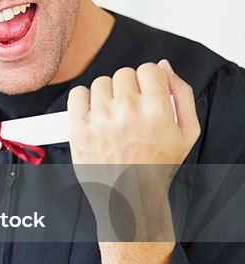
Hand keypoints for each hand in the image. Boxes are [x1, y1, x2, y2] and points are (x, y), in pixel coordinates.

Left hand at [67, 60, 199, 241]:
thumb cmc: (157, 166)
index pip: (148, 69)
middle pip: (123, 74)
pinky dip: (83, 100)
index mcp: (157, 109)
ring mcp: (101, 119)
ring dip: (106, 95)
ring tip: (113, 118)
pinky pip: (77, 94)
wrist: (129, 197)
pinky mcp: (79, 128)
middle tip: (130, 112)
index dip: (148, 82)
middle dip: (128, 89)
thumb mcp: (187, 133)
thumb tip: (164, 66)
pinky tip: (94, 115)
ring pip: (100, 83)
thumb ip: (182, 94)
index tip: (145, 95)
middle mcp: (128, 110)